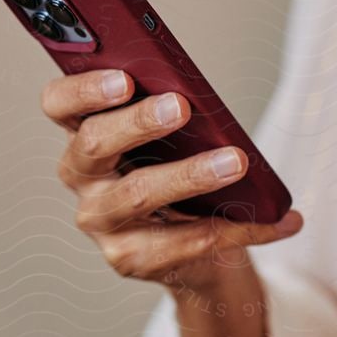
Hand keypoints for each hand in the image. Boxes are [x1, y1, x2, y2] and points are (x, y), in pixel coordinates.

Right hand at [43, 67, 303, 296]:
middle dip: (136, 123)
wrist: (192, 245)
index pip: (59, 104)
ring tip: (235, 161)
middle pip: (93, 144)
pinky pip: (186, 240)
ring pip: (138, 193)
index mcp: (84, 133)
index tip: (123, 78)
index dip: (83, 90)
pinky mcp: (130, 257)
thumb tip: (201, 94)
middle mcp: (82, 177)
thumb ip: (171, 110)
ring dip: (190, 174)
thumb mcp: (172, 136)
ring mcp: (101, 222)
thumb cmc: (177, 168)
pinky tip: (277, 218)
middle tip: (180, 107)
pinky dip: (239, 226)